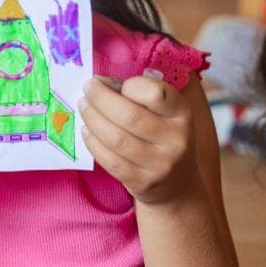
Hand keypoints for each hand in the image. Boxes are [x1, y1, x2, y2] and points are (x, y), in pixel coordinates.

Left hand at [78, 74, 197, 204]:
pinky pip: (111, 161)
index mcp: (182, 113)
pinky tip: (86, 131)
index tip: (111, 83)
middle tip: (87, 89)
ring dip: (93, 119)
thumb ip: (135, 94)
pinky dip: (94, 143)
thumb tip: (100, 83)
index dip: (129, 85)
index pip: (155, 93)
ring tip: (83, 107)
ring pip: (117, 139)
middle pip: (130, 116)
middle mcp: (175, 139)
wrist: (177, 183)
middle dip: (101, 99)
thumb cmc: (163, 136)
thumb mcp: (163, 112)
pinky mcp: (142, 182)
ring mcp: (160, 164)